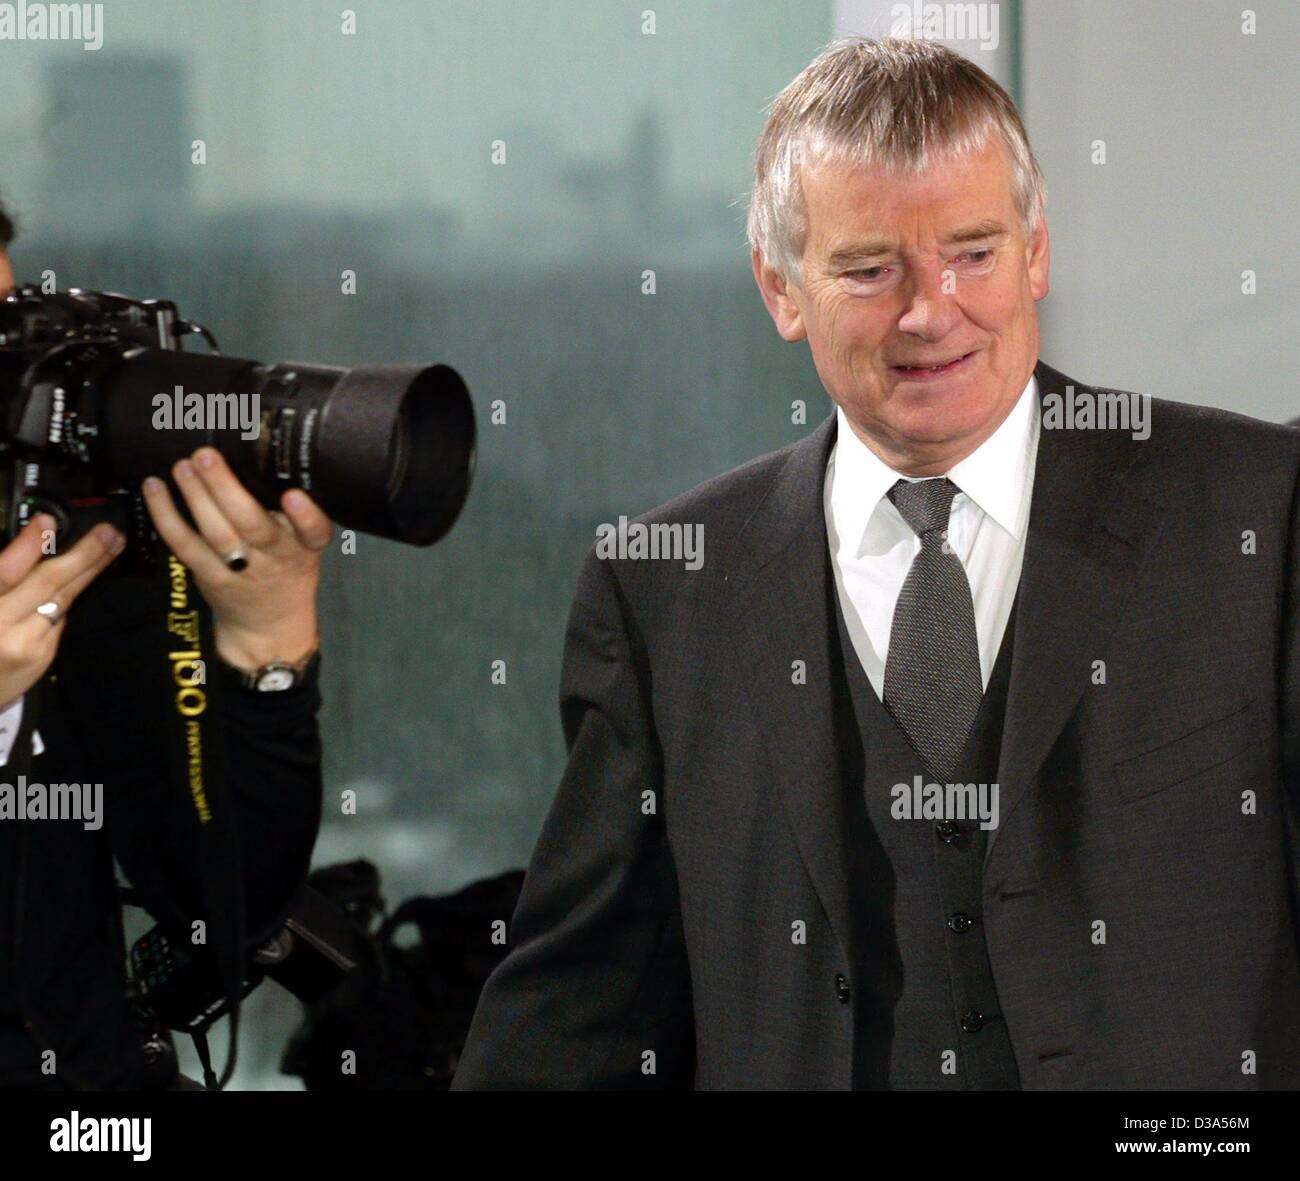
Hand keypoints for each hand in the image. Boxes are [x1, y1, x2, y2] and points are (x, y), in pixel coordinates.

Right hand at [0, 513, 123, 706]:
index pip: (5, 573)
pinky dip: (73, 594)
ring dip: (91, 569)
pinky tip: (93, 572)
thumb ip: (2, 576)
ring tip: (113, 544)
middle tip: (108, 531)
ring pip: (63, 599)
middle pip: (47, 584)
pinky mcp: (43, 655)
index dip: (27, 545)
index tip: (48, 520)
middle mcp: (2, 625)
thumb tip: (29, 542)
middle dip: (83, 554)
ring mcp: (26, 643)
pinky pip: (61, 616)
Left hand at [141, 447, 333, 671]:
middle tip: (206, 455)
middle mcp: (275, 558)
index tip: (293, 495)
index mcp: (305, 546)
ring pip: (217, 534)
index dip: (305, 515)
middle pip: (253, 525)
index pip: (314, 532)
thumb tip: (257, 454)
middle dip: (226, 489)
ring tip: (182, 466)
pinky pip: (185, 545)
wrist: (269, 625)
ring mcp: (241, 570)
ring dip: (196, 497)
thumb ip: (291, 514)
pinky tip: (154, 488)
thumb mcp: (304, 544)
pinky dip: (167, 516)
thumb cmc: (288, 569)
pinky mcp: (210, 577)